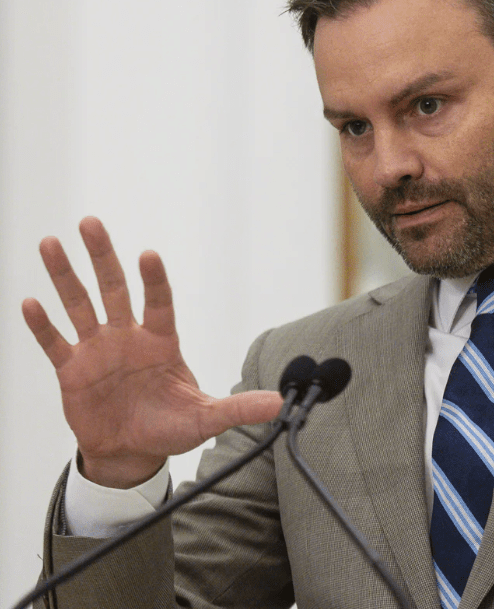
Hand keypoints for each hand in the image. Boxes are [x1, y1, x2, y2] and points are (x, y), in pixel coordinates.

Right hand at [22, 217, 283, 487]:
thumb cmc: (171, 428)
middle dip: (103, 256)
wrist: (132, 453)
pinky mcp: (72, 370)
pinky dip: (42, 325)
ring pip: (80, 304)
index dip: (154, 280)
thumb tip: (280, 404)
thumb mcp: (206, 419)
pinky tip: (30, 302)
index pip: (159, 302)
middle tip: (90, 223)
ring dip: (65, 276)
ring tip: (51, 243)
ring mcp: (98, 350)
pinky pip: (55, 343)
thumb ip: (238, 408)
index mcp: (162, 341)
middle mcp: (128, 337)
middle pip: (115, 288)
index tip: (149, 254)